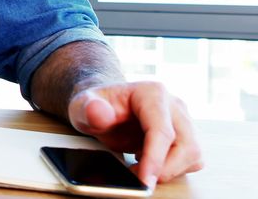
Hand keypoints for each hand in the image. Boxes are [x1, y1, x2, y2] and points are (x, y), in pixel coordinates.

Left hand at [67, 81, 202, 188]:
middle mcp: (174, 105)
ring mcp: (184, 121)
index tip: (143, 180)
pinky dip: (173, 169)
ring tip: (140, 168)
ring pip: (193, 155)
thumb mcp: (82, 106)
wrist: (103, 107)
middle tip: (138, 179)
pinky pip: (191, 160)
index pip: (162, 130)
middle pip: (186, 146)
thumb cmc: (96, 106)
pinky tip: (150, 162)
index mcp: (152, 93)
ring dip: (169, 170)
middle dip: (164, 169)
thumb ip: (87, 108)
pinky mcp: (187, 136)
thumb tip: (98, 112)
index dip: (154, 159)